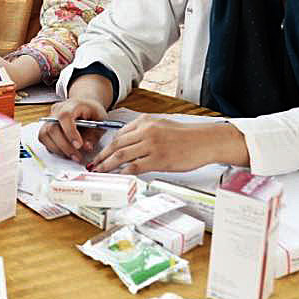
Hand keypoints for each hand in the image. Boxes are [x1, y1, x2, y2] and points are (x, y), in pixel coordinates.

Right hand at [39, 95, 107, 163]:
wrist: (85, 106)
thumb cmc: (93, 112)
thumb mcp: (101, 121)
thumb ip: (94, 135)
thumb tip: (87, 147)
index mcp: (72, 105)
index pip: (65, 116)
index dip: (70, 132)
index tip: (79, 145)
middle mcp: (57, 109)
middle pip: (52, 128)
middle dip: (65, 146)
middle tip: (77, 157)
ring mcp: (49, 117)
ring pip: (45, 135)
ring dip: (58, 149)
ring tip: (73, 156)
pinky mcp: (46, 126)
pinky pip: (44, 139)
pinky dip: (54, 148)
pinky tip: (66, 151)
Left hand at [88, 115, 249, 173]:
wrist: (205, 141)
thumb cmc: (186, 135)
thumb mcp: (162, 125)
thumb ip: (144, 131)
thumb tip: (128, 143)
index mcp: (145, 122)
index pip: (119, 134)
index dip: (107, 146)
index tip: (100, 154)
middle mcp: (146, 132)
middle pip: (116, 145)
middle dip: (102, 156)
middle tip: (93, 164)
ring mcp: (151, 146)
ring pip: (121, 156)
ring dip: (107, 165)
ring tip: (99, 172)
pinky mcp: (158, 160)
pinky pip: (135, 167)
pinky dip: (123, 172)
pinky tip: (117, 176)